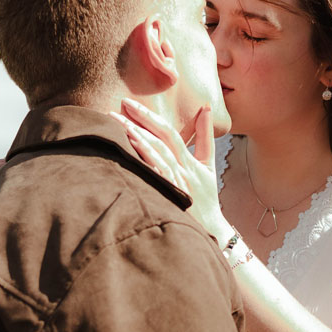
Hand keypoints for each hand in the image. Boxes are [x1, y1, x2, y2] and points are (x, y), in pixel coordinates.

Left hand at [110, 99, 234, 243]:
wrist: (211, 228)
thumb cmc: (206, 196)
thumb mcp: (208, 164)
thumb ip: (205, 136)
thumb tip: (204, 108)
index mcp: (189, 159)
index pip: (169, 131)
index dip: (150, 116)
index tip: (130, 104)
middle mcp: (183, 168)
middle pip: (162, 137)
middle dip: (142, 118)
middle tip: (122, 103)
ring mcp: (178, 181)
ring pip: (159, 153)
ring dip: (140, 136)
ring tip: (120, 122)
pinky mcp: (173, 194)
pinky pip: (159, 173)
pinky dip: (147, 158)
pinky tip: (132, 148)